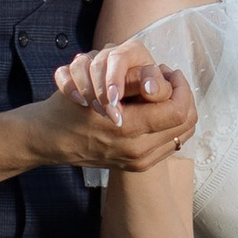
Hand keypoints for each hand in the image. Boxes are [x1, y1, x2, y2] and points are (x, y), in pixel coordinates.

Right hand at [46, 43, 194, 174]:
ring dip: (180, 110)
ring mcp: (139, 162)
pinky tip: (160, 109)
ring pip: (182, 135)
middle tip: (172, 80)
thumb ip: (134, 82)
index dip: (180, 87)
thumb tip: (163, 79)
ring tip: (167, 93)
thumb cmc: (71, 108)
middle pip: (186, 124)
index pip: (178, 110)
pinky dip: (172, 125)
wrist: (51, 139)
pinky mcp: (138, 165)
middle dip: (184, 97)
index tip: (170, 72)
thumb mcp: (99, 87)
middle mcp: (138, 151)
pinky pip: (171, 144)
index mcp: (129, 130)